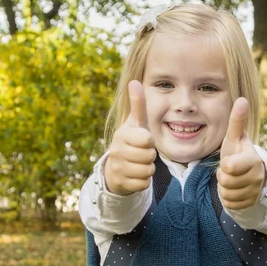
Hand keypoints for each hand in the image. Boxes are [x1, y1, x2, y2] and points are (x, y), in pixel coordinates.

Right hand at [104, 80, 156, 194]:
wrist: (116, 167)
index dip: (149, 142)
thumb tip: (135, 81)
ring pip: (147, 171)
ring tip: (139, 163)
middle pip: (149, 156)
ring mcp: (117, 168)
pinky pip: (144, 184)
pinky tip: (136, 175)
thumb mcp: (136, 123)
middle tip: (141, 153)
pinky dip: (144, 181)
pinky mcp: (121, 183)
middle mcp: (116, 151)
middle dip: (150, 156)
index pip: (147, 140)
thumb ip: (138, 104)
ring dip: (148, 169)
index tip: (142, 140)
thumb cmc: (132, 141)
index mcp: (121, 134)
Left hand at [217, 98, 265, 209]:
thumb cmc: (239, 152)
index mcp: (253, 160)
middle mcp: (258, 177)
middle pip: (226, 182)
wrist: (250, 173)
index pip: (229, 167)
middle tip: (230, 171)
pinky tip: (234, 190)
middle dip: (223, 177)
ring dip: (225, 188)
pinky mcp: (251, 203)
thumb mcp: (235, 138)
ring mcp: (256, 192)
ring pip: (228, 195)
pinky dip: (229, 199)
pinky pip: (231, 205)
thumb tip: (242, 99)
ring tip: (231, 179)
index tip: (229, 161)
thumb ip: (237, 121)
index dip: (224, 165)